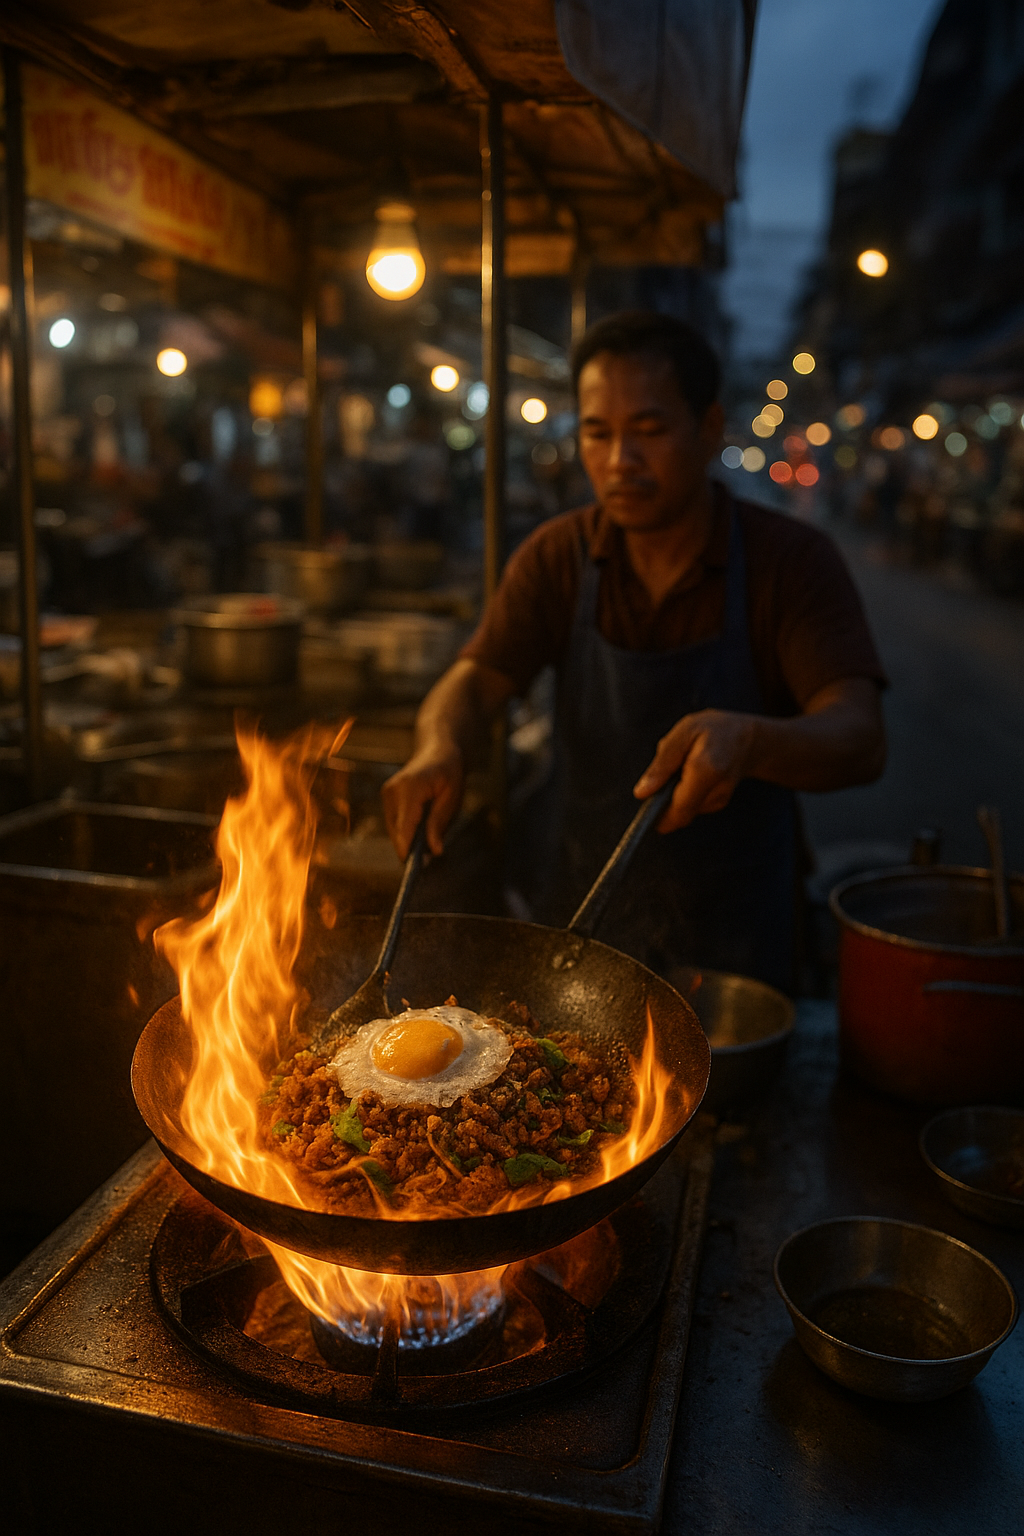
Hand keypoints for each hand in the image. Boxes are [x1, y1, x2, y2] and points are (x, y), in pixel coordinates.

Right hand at [382, 741, 463, 859]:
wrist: (437, 752)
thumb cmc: (448, 772)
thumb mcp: (452, 797)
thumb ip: (440, 823)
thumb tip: (433, 851)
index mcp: (410, 788)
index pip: (405, 825)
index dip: (407, 848)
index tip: (414, 868)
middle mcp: (393, 791)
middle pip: (397, 832)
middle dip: (412, 847)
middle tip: (430, 857)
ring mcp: (387, 795)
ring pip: (395, 831)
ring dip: (410, 838)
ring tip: (429, 835)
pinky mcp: (387, 799)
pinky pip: (395, 824)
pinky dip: (407, 831)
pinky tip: (422, 826)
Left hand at [633, 709, 756, 832]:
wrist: (747, 738)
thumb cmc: (713, 730)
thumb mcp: (682, 733)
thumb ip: (661, 764)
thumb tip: (641, 793)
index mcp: (706, 770)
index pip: (678, 809)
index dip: (657, 815)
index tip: (645, 805)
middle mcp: (716, 790)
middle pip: (679, 814)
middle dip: (663, 803)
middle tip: (663, 777)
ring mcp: (720, 800)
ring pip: (684, 811)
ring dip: (673, 796)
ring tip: (681, 769)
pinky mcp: (718, 803)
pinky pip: (692, 806)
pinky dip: (684, 794)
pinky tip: (690, 775)